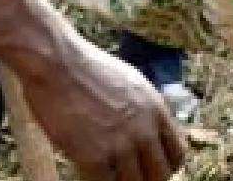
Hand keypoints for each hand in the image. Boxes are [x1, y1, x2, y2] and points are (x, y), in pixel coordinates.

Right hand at [20, 39, 186, 180]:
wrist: (56, 62)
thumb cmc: (85, 68)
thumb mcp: (131, 83)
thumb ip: (144, 111)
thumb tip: (149, 132)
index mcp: (156, 111)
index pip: (177, 155)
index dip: (164, 166)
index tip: (150, 168)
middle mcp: (144, 130)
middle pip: (160, 176)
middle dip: (146, 179)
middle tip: (128, 176)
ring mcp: (120, 145)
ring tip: (107, 174)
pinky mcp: (94, 157)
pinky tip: (89, 172)